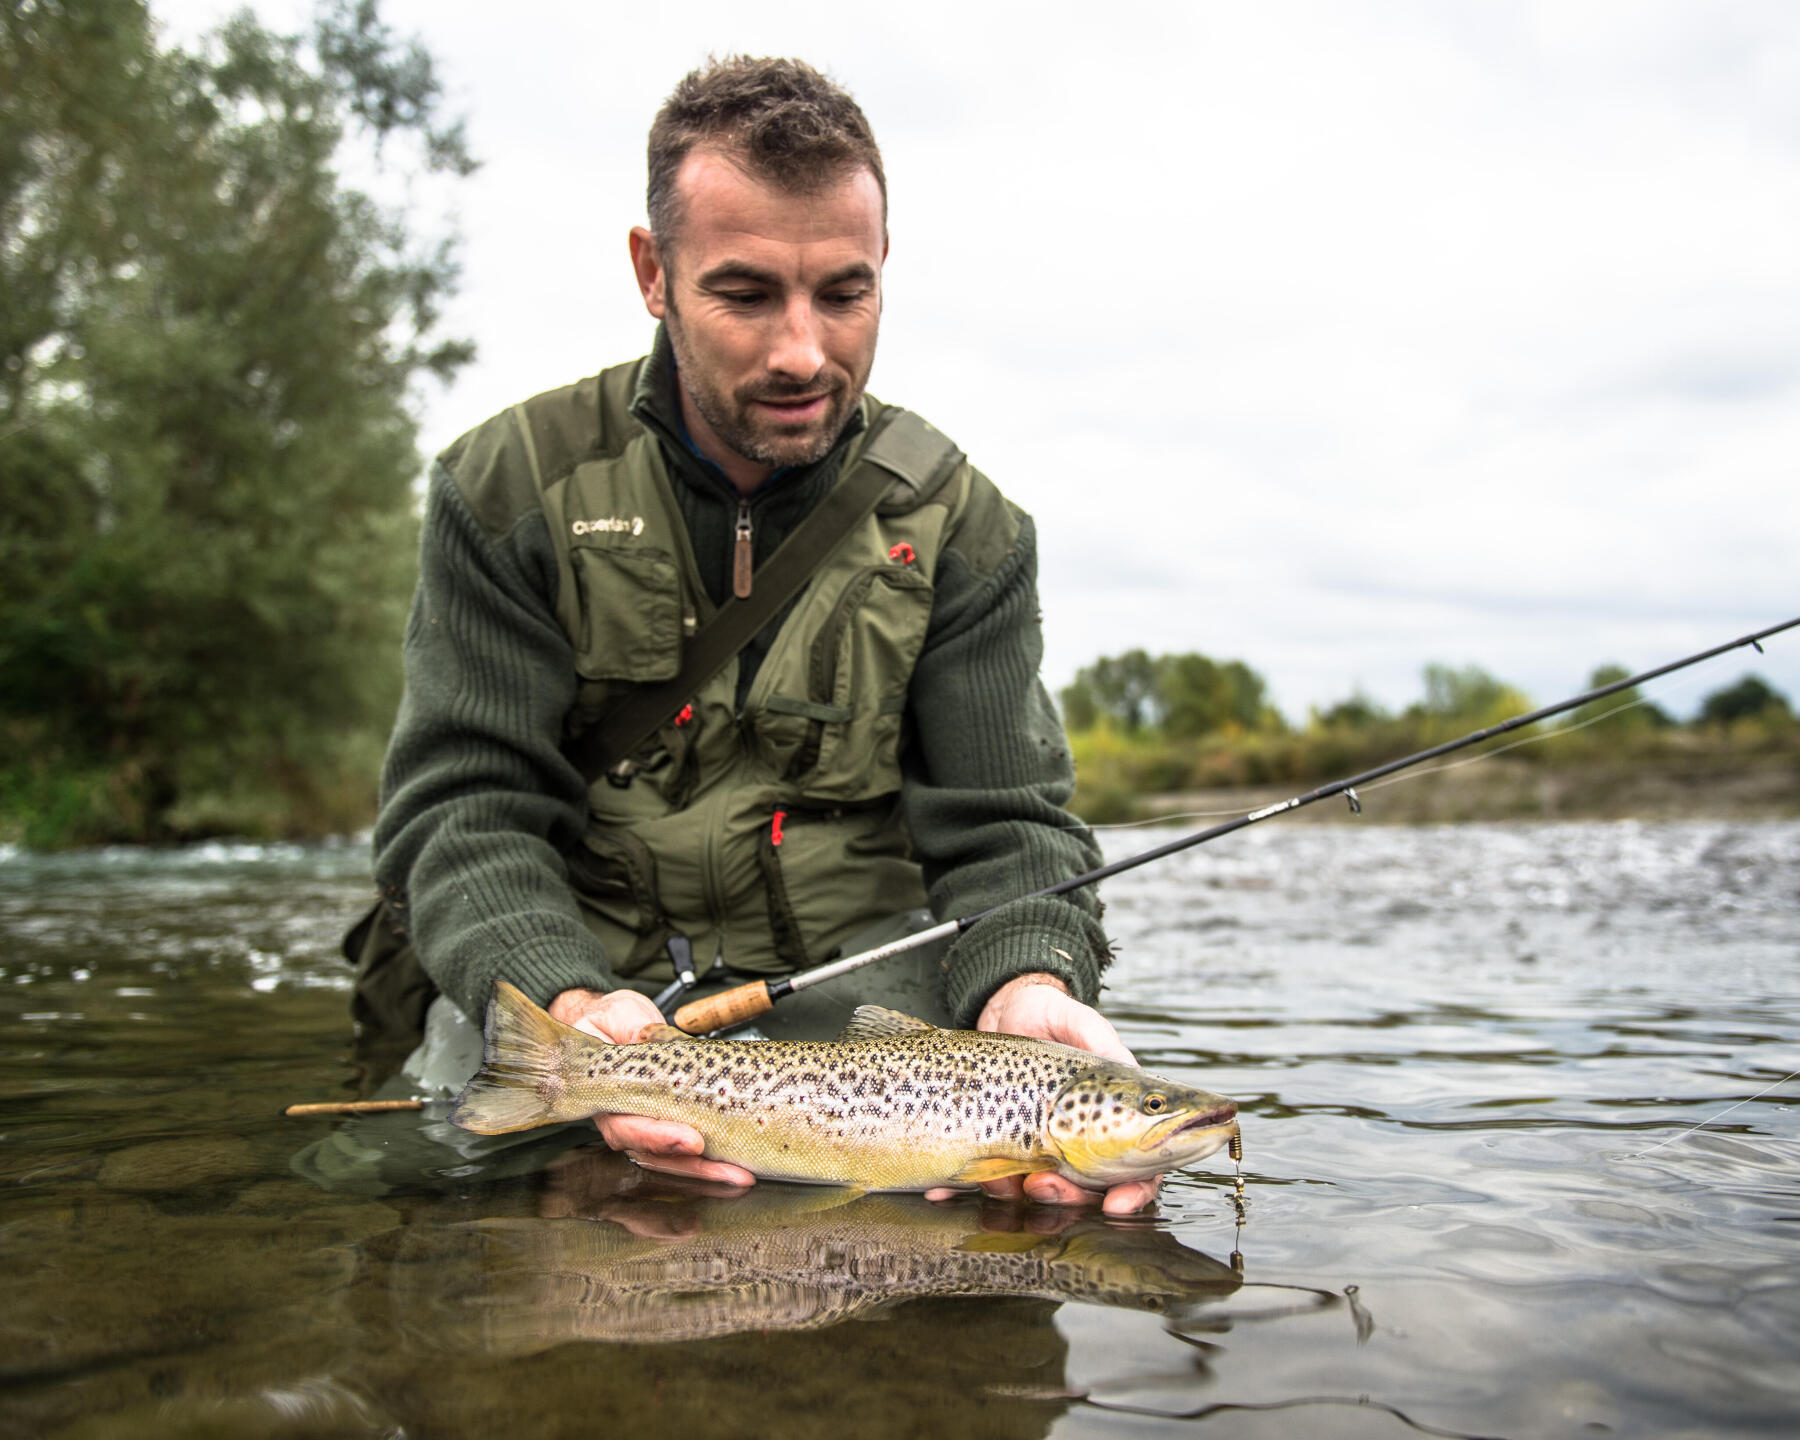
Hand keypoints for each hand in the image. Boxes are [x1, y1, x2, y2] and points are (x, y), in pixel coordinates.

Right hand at [547, 987, 754, 1188]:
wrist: (615, 1025)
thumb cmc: (613, 1023)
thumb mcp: (619, 1015)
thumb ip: (631, 1027)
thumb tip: (645, 1036)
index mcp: (607, 1098)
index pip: (628, 1127)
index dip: (659, 1138)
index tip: (692, 1141)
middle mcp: (628, 1119)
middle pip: (657, 1156)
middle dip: (695, 1167)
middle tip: (730, 1172)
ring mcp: (653, 1125)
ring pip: (677, 1161)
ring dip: (711, 1172)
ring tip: (743, 1177)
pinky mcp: (677, 1122)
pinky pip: (693, 1151)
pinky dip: (716, 1162)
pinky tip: (741, 1169)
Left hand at [923, 973, 1159, 1216]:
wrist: (1002, 1010)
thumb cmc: (1051, 1015)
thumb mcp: (1079, 1023)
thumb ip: (1103, 1044)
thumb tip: (1129, 1068)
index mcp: (1115, 1118)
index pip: (1141, 1170)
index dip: (1135, 1193)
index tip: (1117, 1204)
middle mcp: (1082, 1140)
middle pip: (1088, 1191)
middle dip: (1069, 1198)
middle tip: (1046, 1186)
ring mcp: (1041, 1147)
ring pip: (1040, 1193)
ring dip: (1022, 1195)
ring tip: (1005, 1179)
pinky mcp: (1002, 1146)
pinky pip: (992, 1178)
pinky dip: (974, 1186)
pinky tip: (957, 1185)